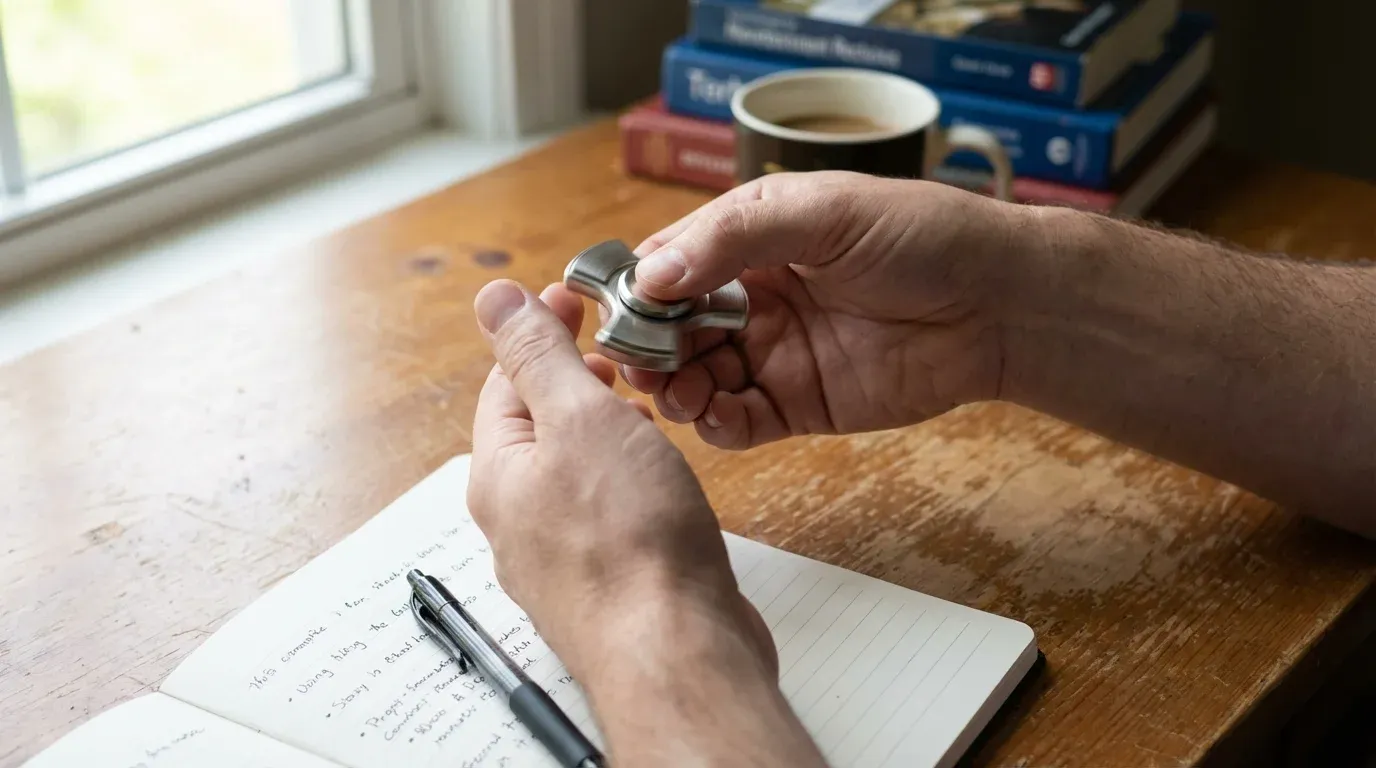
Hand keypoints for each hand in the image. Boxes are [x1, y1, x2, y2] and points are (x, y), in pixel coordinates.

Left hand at [465, 279, 774, 681]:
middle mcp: (517, 519)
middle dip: (575, 380)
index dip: (542, 330)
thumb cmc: (630, 541)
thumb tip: (493, 299)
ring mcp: (559, 558)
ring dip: (602, 429)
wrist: (674, 650)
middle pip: (536, 427)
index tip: (579, 300)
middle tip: (621, 354)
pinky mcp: (605, 583)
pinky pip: (603, 513)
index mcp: (499, 473)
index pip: (506, 380)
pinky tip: (658, 478)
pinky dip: (624, 478)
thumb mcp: (579, 418)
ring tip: (644, 409)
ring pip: (572, 472)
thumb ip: (538, 355)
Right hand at [622, 170, 1024, 448]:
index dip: (635, 288)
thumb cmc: (920, 235)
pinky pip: (740, 422)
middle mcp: (752, 299)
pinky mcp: (800, 404)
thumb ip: (733, 237)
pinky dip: (716, 425)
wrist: (997, 302)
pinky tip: (713, 416)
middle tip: (641, 362)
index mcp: (748, 241)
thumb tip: (651, 273)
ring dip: (674, 388)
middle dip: (648, 346)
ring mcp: (774, 354)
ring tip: (677, 392)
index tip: (614, 311)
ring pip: (696, 378)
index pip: (667, 264)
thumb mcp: (821, 211)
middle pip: (671, 329)